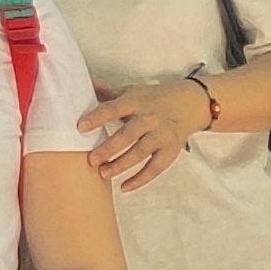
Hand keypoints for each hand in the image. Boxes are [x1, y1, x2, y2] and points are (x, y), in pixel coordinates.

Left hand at [82, 81, 214, 190]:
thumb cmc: (152, 99)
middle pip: (128, 135)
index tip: (81, 127)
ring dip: (121, 165)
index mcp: (135, 102)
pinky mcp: (170, 151)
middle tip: (91, 160)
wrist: (189, 104)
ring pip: (140, 153)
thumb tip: (85, 83)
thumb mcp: (130, 92)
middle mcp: (149, 119)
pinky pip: (155, 168)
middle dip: (109, 148)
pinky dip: (140, 179)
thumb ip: (107, 92)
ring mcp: (161, 136)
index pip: (114, 109)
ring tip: (103, 173)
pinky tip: (124, 186)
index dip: (97, 117)